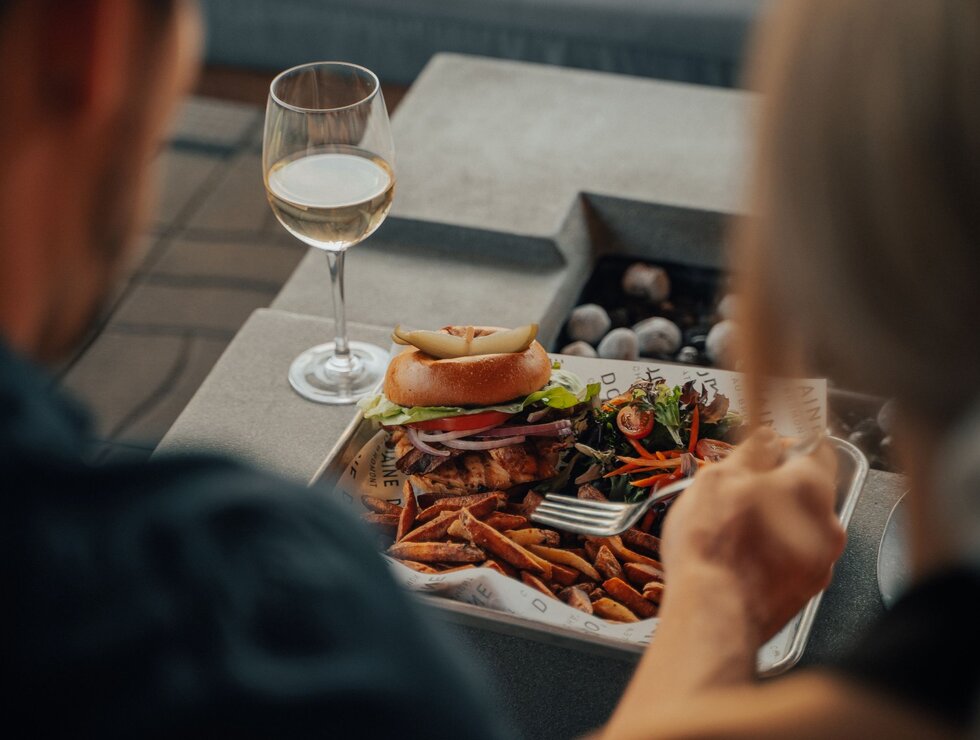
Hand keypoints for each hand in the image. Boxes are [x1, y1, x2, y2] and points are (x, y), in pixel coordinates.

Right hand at [661, 428, 845, 641]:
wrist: (713, 613)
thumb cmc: (714, 544)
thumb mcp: (718, 478)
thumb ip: (751, 452)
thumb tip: (767, 439)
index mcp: (810, 487)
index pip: (816, 449)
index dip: (786, 445)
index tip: (761, 452)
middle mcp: (828, 524)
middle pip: (808, 490)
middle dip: (776, 487)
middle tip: (736, 493)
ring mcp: (821, 562)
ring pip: (800, 526)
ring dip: (775, 520)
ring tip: (733, 530)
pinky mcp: (807, 591)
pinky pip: (794, 557)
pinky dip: (774, 552)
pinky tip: (741, 558)